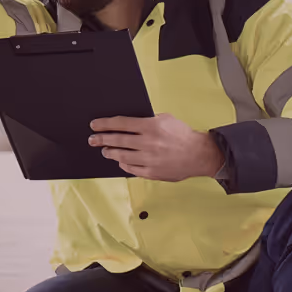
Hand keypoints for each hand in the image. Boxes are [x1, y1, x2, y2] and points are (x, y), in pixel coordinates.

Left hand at [88, 114, 224, 181]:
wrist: (199, 154)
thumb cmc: (183, 136)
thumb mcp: (166, 119)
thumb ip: (148, 119)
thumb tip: (130, 123)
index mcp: (151, 127)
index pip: (121, 123)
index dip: (105, 124)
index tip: (95, 125)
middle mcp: (148, 143)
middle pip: (117, 140)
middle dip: (101, 139)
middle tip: (92, 140)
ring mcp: (149, 159)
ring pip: (122, 156)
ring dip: (110, 153)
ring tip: (104, 151)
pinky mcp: (152, 172)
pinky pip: (132, 169)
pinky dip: (124, 164)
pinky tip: (120, 161)